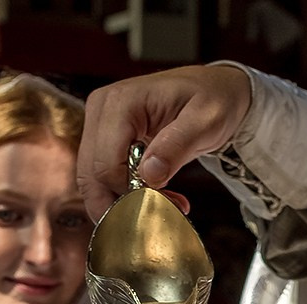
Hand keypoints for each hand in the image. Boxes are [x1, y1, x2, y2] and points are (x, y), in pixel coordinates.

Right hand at [79, 65, 253, 217]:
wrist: (214, 89)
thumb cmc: (213, 99)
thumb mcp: (207, 120)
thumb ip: (177, 146)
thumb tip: (149, 174)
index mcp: (121, 102)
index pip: (107, 164)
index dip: (129, 192)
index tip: (164, 201)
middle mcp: (100, 109)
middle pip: (92, 176)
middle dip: (122, 203)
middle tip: (160, 211)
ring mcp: (98, 123)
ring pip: (92, 180)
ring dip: (122, 202)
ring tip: (162, 202)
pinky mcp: (102, 137)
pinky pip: (101, 176)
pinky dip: (123, 193)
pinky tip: (154, 193)